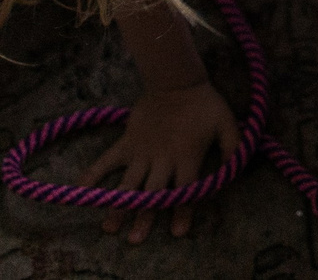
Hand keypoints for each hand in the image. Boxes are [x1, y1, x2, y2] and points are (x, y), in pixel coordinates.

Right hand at [78, 80, 240, 242]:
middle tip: (135, 239)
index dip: (183, 212)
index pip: (185, 191)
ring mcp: (142, 151)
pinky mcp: (127, 141)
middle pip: (153, 193)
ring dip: (119, 205)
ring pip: (129, 183)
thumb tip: (236, 174)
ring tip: (109, 227)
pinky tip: (81, 188)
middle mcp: (162, 159)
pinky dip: (93, 172)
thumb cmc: (204, 102)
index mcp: (187, 157)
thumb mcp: (227, 123)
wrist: (176, 78)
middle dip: (145, 217)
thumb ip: (234, 148)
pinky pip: (107, 158)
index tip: (178, 233)